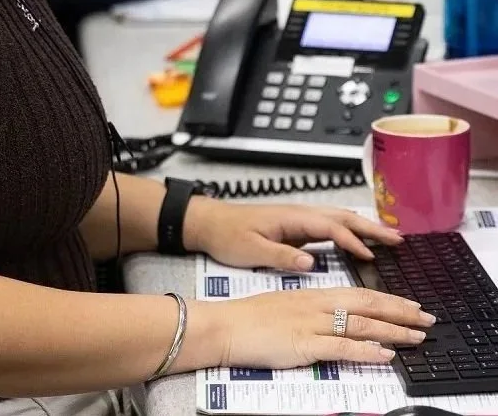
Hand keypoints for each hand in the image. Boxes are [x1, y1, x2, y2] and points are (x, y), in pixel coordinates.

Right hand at [180, 286, 433, 370]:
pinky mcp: (302, 344)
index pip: (359, 293)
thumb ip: (311, 310)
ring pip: (360, 324)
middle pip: (366, 304)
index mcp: (312, 294)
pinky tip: (384, 356)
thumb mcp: (284, 305)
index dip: (388, 300)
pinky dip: (365, 351)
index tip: (411, 305)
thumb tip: (335, 318)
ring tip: (417, 337)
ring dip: (393, 331)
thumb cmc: (248, 317)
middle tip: (427, 317)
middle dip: (400, 311)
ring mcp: (310, 324)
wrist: (223, 325)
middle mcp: (315, 305)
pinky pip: (341, 348)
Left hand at [182, 197, 402, 269]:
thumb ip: (281, 255)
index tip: (372, 255)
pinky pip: (329, 229)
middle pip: (342, 217)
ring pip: (338, 220)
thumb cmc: (227, 234)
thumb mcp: (251, 249)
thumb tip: (311, 262)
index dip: (353, 240)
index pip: (331, 226)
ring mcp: (298, 220)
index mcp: (291, 218)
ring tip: (390, 239)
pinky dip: (349, 233)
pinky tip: (359, 244)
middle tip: (399, 240)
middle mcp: (298, 214)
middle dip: (371, 227)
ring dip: (364, 227)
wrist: (207, 223)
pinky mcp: (295, 229)